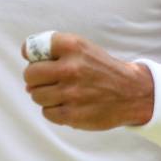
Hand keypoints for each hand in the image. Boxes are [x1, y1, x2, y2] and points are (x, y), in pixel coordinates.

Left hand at [21, 32, 153, 130]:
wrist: (132, 92)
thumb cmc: (102, 69)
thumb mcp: (83, 48)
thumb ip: (55, 52)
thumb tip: (28, 75)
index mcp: (72, 46)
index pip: (31, 48)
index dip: (31, 55)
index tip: (36, 59)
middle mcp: (70, 68)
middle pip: (30, 75)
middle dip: (34, 79)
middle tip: (47, 80)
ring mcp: (71, 92)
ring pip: (36, 95)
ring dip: (44, 95)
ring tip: (60, 93)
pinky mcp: (72, 114)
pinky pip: (47, 112)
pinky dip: (53, 110)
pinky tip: (67, 104)